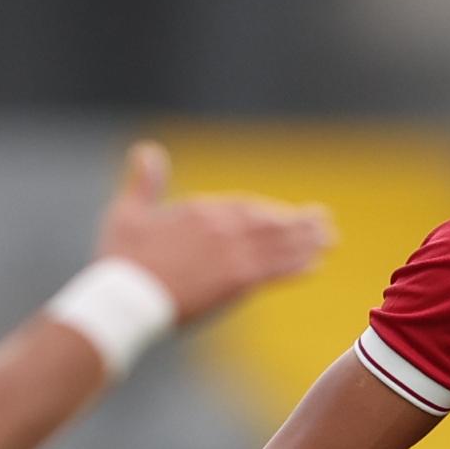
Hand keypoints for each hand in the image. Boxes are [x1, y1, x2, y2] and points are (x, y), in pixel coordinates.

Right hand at [94, 142, 335, 326]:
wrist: (127, 298)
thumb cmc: (121, 261)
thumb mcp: (126, 214)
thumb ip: (144, 183)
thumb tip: (147, 150)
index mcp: (200, 210)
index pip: (243, 206)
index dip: (265, 212)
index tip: (282, 215)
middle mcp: (223, 226)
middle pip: (268, 221)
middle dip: (296, 222)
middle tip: (321, 221)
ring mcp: (234, 252)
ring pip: (279, 243)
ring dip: (307, 240)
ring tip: (328, 239)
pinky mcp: (239, 280)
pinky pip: (277, 270)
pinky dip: (298, 265)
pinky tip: (316, 265)